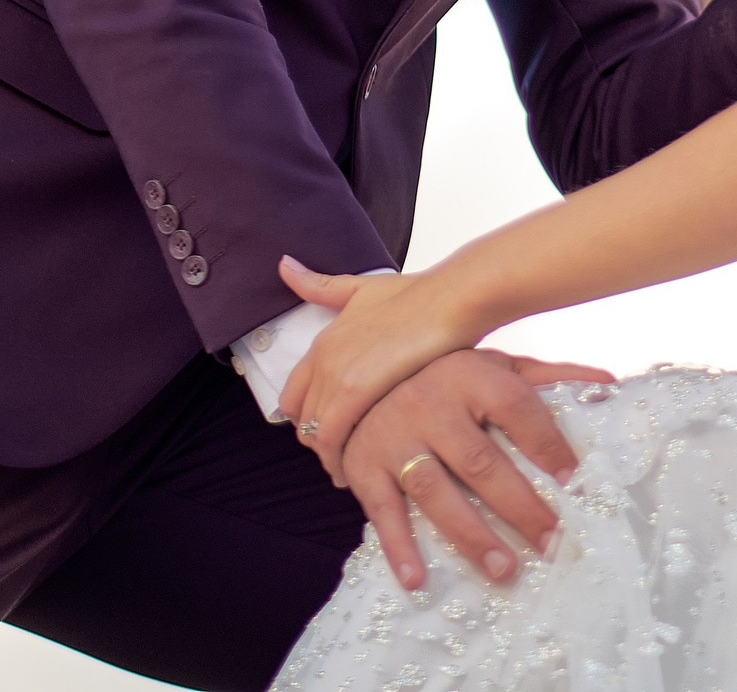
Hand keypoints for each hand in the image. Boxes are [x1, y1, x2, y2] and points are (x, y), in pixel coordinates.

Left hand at [276, 258, 483, 475]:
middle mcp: (321, 357)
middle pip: (303, 418)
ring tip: (351, 472)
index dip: (310, 418)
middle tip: (344, 458)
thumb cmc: (418, 295)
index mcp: (323, 339)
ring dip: (331, 455)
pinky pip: (331, 437)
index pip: (294, 395)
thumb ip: (322, 286)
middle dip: (320, 441)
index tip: (331, 432)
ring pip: (315, 432)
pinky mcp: (355, 390)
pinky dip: (340, 459)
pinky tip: (358, 471)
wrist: (451, 299)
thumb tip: (284, 265)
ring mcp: (335, 373)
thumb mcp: (361, 288)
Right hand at [327, 347, 615, 590]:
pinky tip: (418, 580)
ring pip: (435, 491)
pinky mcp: (365, 466)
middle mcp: (430, 404)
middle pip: (481, 461)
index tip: (577, 480)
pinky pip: (382, 510)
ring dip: (470, 534)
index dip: (547, 442)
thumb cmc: (445, 374)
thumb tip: (609, 383)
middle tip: (553, 542)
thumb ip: (549, 377)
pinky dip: (398, 547)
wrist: (362, 375)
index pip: (516, 406)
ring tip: (504, 570)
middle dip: (520, 506)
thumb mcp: (495, 366)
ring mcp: (395, 437)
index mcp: (470, 375)